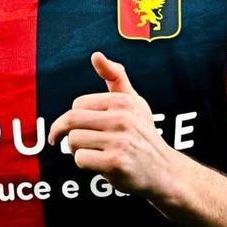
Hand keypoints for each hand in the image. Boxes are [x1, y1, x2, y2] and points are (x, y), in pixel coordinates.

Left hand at [47, 52, 181, 198]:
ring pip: (73, 141)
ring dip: (77, 150)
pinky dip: (86, 165)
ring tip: (95, 152)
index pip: (77, 105)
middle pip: (70, 121)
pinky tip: (101, 165)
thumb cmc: (143, 134)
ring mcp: (120, 141)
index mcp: (124, 101)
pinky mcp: (115, 162)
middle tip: (62, 140)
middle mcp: (122, 118)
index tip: (78, 127)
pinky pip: (81, 159)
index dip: (75, 118)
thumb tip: (96, 55)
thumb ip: (115, 77)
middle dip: (63, 133)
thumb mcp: (134, 102)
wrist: (164, 171)